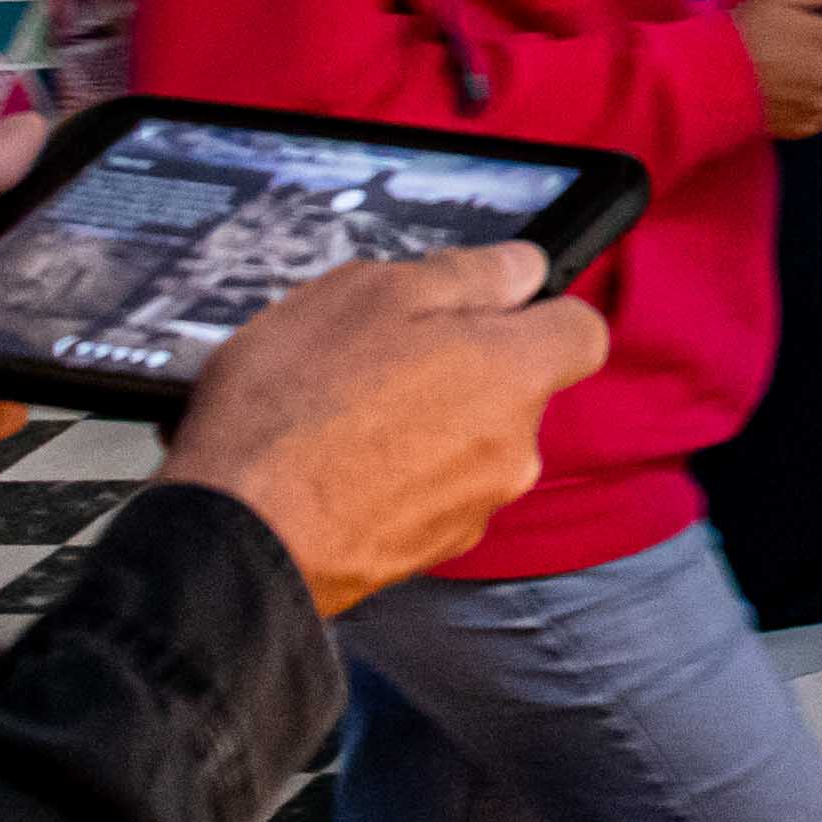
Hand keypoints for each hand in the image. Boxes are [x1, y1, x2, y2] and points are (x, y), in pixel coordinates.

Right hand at [158, 245, 605, 615]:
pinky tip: (324, 466)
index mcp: (516, 375)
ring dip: (417, 423)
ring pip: (464, 442)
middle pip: (512, 387)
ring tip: (332, 416)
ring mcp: (475, 508)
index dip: (537, 310)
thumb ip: (465, 274)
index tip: (483, 306)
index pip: (581, 330)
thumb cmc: (294, 411)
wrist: (240, 539)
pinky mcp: (428, 552)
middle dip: (457, 366)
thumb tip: (522, 269)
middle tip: (373, 357)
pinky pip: (424, 494)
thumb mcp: (371, 294)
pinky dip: (388, 476)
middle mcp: (514, 448)